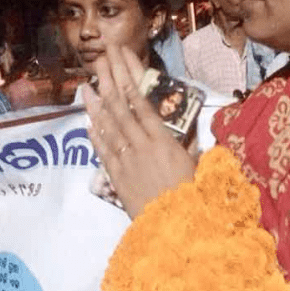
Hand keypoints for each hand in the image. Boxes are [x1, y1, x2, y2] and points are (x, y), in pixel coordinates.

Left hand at [83, 46, 196, 218]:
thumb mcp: (200, 169)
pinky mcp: (117, 178)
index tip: (122, 60)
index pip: (143, 104)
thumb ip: (196, 152)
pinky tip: (88, 123)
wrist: (175, 229)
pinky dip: (95, 136)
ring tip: (85, 87)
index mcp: (164, 141)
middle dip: (109, 82)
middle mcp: (142, 146)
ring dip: (95, 106)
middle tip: (100, 61)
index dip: (131, 80)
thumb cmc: (193, 198)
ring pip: (108, 128)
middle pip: (121, 108)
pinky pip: (103, 153)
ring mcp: (127, 162)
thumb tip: (203, 141)